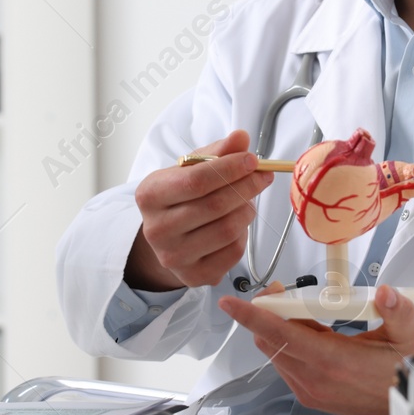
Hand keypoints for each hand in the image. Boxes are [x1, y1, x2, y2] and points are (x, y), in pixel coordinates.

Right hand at [126, 129, 273, 290]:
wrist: (166, 236)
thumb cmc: (180, 197)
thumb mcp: (189, 169)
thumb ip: (216, 153)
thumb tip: (241, 138)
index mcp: (150, 195)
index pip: (196, 181)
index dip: (229, 169)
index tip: (252, 160)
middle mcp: (156, 229)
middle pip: (214, 205)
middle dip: (246, 187)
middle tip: (262, 176)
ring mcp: (173, 257)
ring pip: (227, 229)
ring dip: (246, 210)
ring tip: (247, 200)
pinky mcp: (193, 276)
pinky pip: (232, 252)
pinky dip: (243, 235)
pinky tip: (237, 224)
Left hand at [217, 283, 413, 414]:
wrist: (410, 406)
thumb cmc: (406, 372)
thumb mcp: (411, 336)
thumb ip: (399, 311)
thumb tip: (386, 293)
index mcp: (334, 362)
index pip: (282, 335)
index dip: (253, 316)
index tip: (231, 303)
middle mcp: (315, 379)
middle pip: (272, 340)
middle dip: (267, 312)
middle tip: (279, 291)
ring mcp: (310, 389)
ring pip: (276, 351)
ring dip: (279, 328)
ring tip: (302, 312)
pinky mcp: (309, 395)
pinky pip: (285, 363)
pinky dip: (287, 344)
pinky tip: (310, 334)